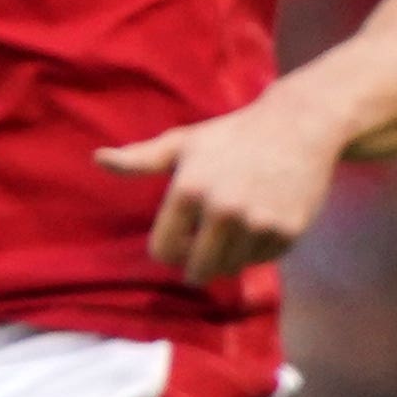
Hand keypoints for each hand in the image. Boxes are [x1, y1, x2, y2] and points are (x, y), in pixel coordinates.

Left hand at [97, 86, 355, 281]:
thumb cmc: (233, 135)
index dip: (168, 248)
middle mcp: (222, 211)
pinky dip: (258, 249)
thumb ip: (140, 159)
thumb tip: (97, 159)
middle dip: (197, 262)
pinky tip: (262, 222)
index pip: (164, 251)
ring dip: (228, 256)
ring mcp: (257, 223)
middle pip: (197, 269)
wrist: (299, 127)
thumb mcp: (184, 142)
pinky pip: (262, 260)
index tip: (180, 238)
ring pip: (230, 268)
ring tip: (235, 229)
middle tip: (205, 245)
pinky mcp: (286, 232)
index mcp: (189, 190)